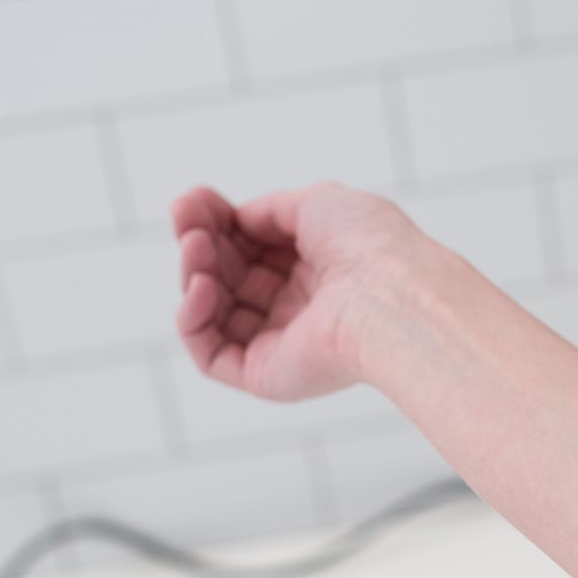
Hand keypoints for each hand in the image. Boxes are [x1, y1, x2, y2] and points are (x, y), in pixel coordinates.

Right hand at [171, 183, 424, 401]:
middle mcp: (302, 306)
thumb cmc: (371, 247)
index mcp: (321, 267)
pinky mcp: (267, 376)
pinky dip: (193, 319)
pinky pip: (211, 354)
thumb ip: (271, 210)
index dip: (218, 222)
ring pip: (214, 311)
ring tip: (195, 248)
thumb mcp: (318, 204)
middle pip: (229, 274)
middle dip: (201, 242)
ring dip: (194, 274)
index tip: (192, 200)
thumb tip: (238, 218)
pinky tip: (199, 287)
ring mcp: (284, 342)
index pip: (253, 246)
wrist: (392, 296)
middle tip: (186, 221)